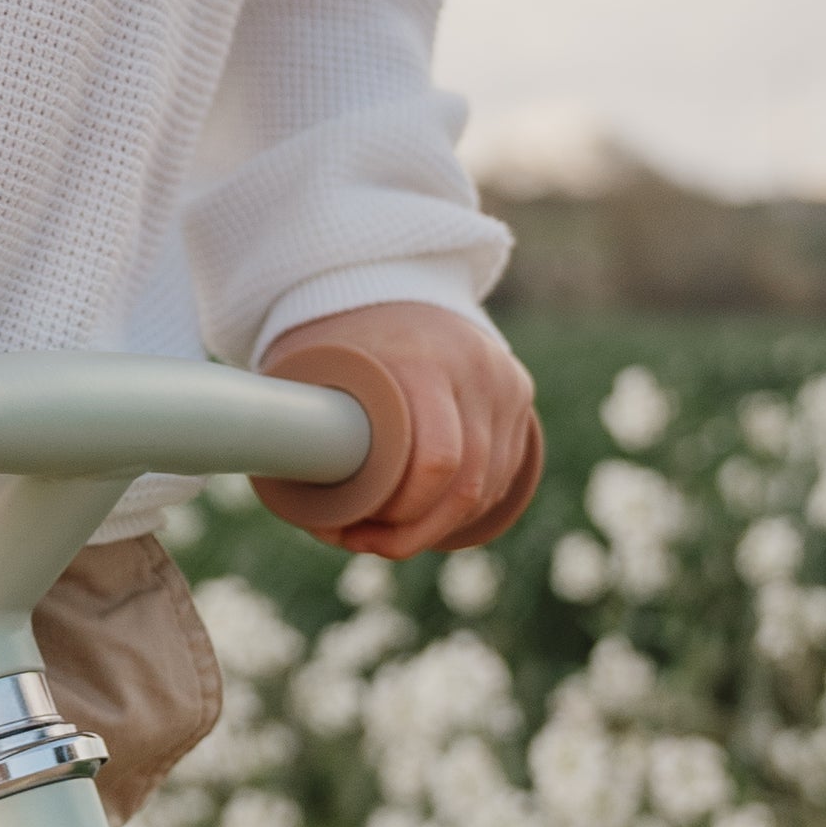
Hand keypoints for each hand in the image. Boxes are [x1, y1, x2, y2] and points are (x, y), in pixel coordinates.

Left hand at [259, 301, 539, 559]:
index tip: (357, 532)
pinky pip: (501, 471)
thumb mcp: (308, 378)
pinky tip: (425, 511)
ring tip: (389, 532)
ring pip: (487, 486)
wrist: (390, 283)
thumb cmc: (337, 344)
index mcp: (422, 362)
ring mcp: (506, 381)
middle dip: (417, 530)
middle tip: (368, 542)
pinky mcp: (518, 392)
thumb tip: (326, 527)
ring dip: (440, 524)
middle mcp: (476, 369)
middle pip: (467, 485)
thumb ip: (307, 441)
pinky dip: (463, 504)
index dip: (402, 516)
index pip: (437, 462)